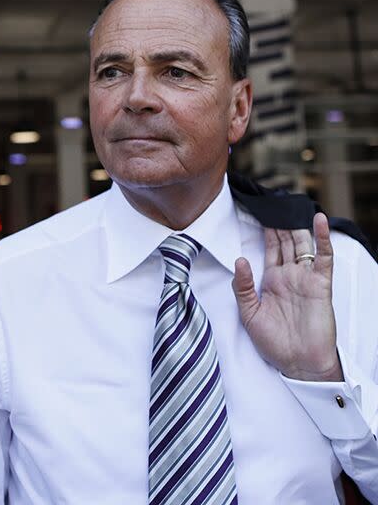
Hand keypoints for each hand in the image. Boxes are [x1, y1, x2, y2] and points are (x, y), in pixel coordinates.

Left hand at [231, 212, 340, 381]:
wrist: (299, 363)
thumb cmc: (274, 343)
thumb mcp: (249, 314)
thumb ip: (242, 287)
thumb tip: (239, 259)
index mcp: (271, 281)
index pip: (269, 248)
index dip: (264, 230)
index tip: (257, 211)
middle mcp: (289, 276)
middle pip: (285, 241)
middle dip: (279, 222)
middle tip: (273, 200)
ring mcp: (306, 278)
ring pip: (302, 244)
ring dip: (296, 225)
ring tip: (289, 203)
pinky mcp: (321, 285)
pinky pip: (323, 257)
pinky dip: (322, 238)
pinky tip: (318, 221)